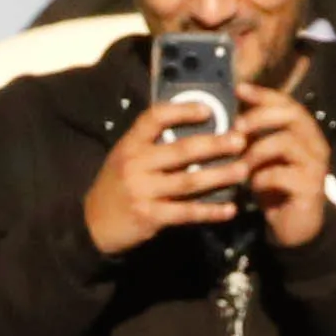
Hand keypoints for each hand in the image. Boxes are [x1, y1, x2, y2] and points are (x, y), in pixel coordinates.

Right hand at [83, 94, 251, 256]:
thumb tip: (194, 129)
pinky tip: (230, 208)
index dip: (182, 111)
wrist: (92, 226)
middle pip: (181, 150)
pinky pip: (186, 213)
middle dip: (214, 144)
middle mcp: (136, 164)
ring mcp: (143, 191)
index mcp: (130, 144)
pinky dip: (210, 211)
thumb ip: (153, 145)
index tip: (208, 109)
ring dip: (219, 176)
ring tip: (243, 171)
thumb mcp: (126, 158)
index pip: (155, 117)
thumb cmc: (116, 187)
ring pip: (189, 182)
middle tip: (240, 140)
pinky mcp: (150, 217)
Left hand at [229, 83, 331, 251]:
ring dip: (257, 151)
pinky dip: (262, 178)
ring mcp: (315, 166)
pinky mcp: (310, 188)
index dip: (264, 94)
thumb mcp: (262, 158)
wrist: (294, 228)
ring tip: (242, 164)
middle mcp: (315, 143)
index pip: (288, 103)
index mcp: (305, 132)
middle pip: (291, 115)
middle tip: (237, 127)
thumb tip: (231, 112)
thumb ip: (254, 136)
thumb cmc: (276, 189)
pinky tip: (252, 186)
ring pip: (286, 143)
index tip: (240, 89)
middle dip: (260, 117)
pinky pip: (282, 174)